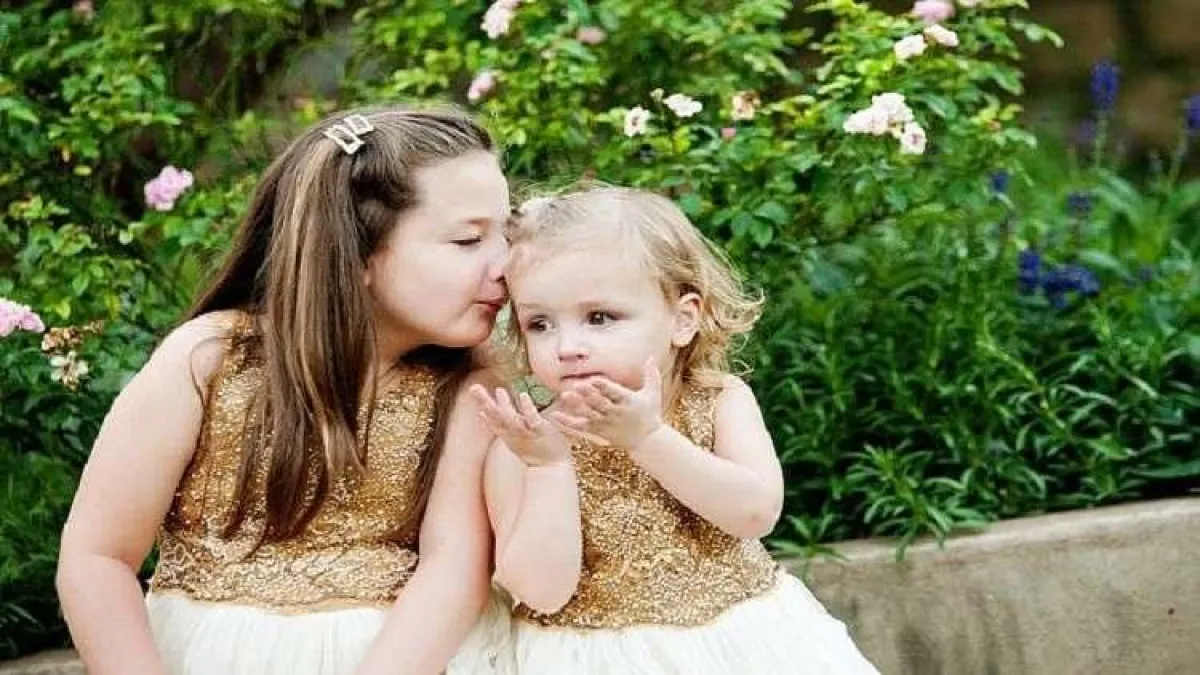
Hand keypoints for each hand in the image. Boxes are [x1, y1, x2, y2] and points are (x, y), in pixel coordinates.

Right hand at [470, 385, 572, 466]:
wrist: (550, 468)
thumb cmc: (533, 451)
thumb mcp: (513, 438)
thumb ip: (500, 425)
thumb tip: (482, 413)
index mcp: (508, 433)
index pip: (492, 417)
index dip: (482, 403)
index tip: (473, 389)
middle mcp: (514, 433)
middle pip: (496, 416)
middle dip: (485, 402)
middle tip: (473, 387)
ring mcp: (526, 432)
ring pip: (511, 419)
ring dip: (504, 405)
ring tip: (499, 390)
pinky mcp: (540, 431)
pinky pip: (532, 418)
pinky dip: (527, 407)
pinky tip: (523, 395)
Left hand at [549, 358, 665, 449]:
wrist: (647, 441)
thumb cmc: (650, 413)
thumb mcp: (654, 393)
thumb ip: (651, 375)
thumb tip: (651, 356)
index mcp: (628, 401)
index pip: (614, 392)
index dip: (603, 386)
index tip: (593, 379)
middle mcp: (616, 413)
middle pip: (600, 403)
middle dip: (588, 395)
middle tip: (575, 385)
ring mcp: (606, 423)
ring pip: (589, 414)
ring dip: (576, 405)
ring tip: (564, 395)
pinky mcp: (598, 431)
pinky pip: (581, 426)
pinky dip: (568, 422)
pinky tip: (555, 415)